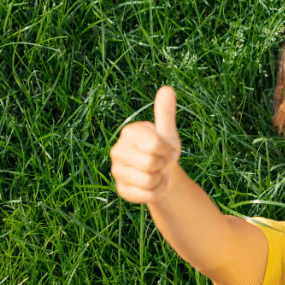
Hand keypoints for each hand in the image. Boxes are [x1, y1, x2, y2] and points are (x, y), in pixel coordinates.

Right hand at [110, 86, 181, 202]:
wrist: (162, 174)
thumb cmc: (164, 150)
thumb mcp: (167, 132)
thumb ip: (165, 113)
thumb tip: (167, 88)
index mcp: (130, 133)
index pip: (155, 145)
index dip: (168, 151)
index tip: (167, 150)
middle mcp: (118, 151)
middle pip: (152, 164)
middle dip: (164, 165)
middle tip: (162, 162)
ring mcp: (117, 171)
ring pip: (149, 181)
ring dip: (160, 179)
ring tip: (157, 173)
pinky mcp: (121, 190)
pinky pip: (146, 195)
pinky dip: (155, 192)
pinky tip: (153, 185)